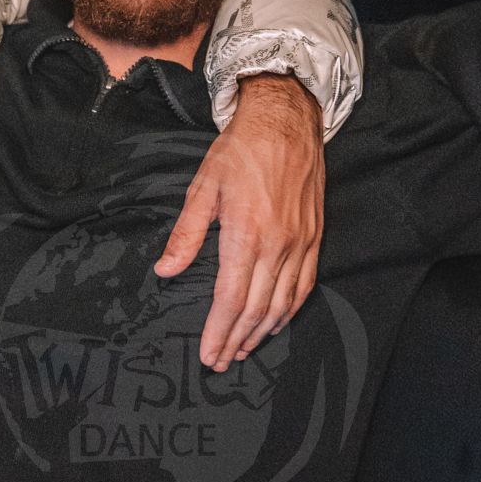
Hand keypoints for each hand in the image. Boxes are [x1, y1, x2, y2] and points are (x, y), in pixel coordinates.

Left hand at [157, 74, 323, 371]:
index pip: (230, 298)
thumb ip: (186, 235)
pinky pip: (305, 285)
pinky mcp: (315, 237)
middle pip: (256, 309)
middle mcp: (278, 244)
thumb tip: (165, 271)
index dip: (218, 332)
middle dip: (236, 341)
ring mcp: (301, 242)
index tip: (208, 354)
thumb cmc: (241, 151)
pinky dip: (289, 311)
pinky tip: (276, 322)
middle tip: (221, 361)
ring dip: (262, 333)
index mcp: (246, 233)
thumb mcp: (204, 188)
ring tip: (244, 349)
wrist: (285, 121)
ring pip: (283, 304)